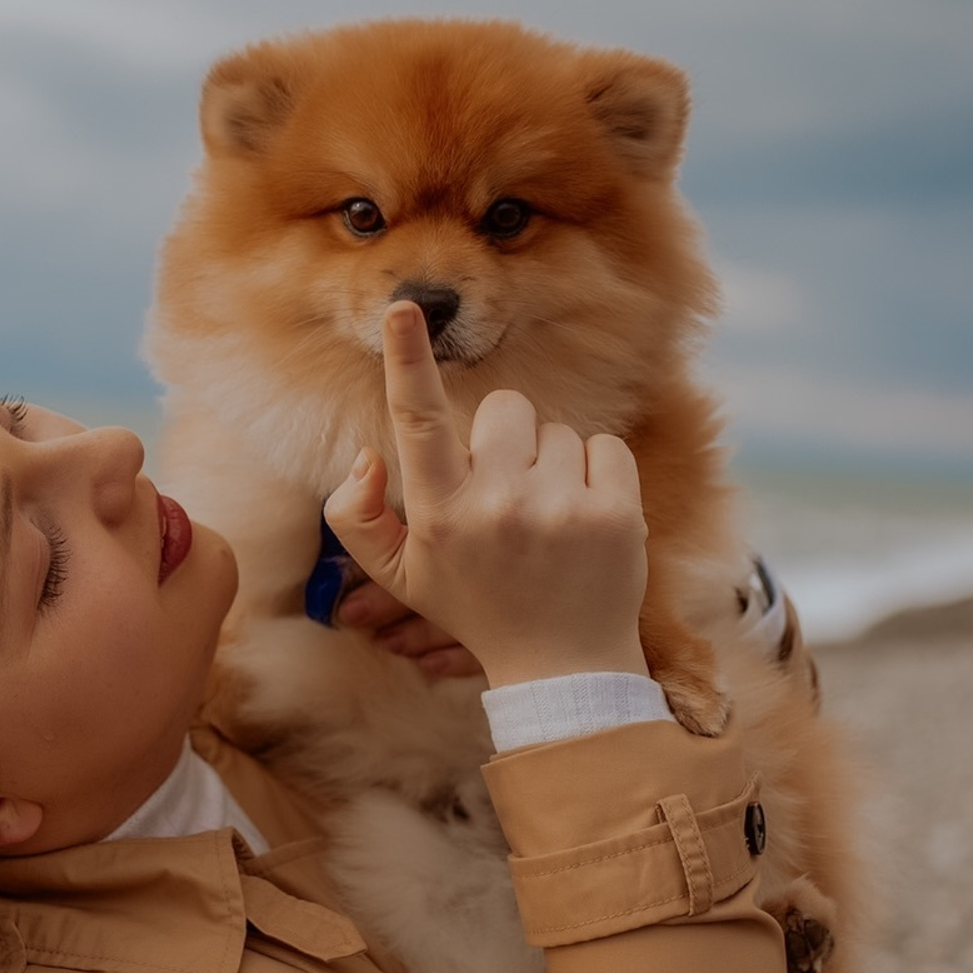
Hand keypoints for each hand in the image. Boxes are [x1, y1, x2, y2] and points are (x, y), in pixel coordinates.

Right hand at [322, 303, 649, 688]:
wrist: (563, 664)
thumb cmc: (476, 606)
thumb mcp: (401, 574)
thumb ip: (356, 516)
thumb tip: (369, 456)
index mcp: (440, 515)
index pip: (418, 423)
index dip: (408, 360)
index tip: (406, 308)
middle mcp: (497, 506)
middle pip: (504, 408)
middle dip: (507, 440)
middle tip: (508, 496)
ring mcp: (560, 508)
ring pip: (556, 430)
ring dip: (552, 464)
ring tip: (548, 520)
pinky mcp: (615, 511)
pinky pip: (605, 446)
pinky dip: (598, 474)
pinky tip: (584, 518)